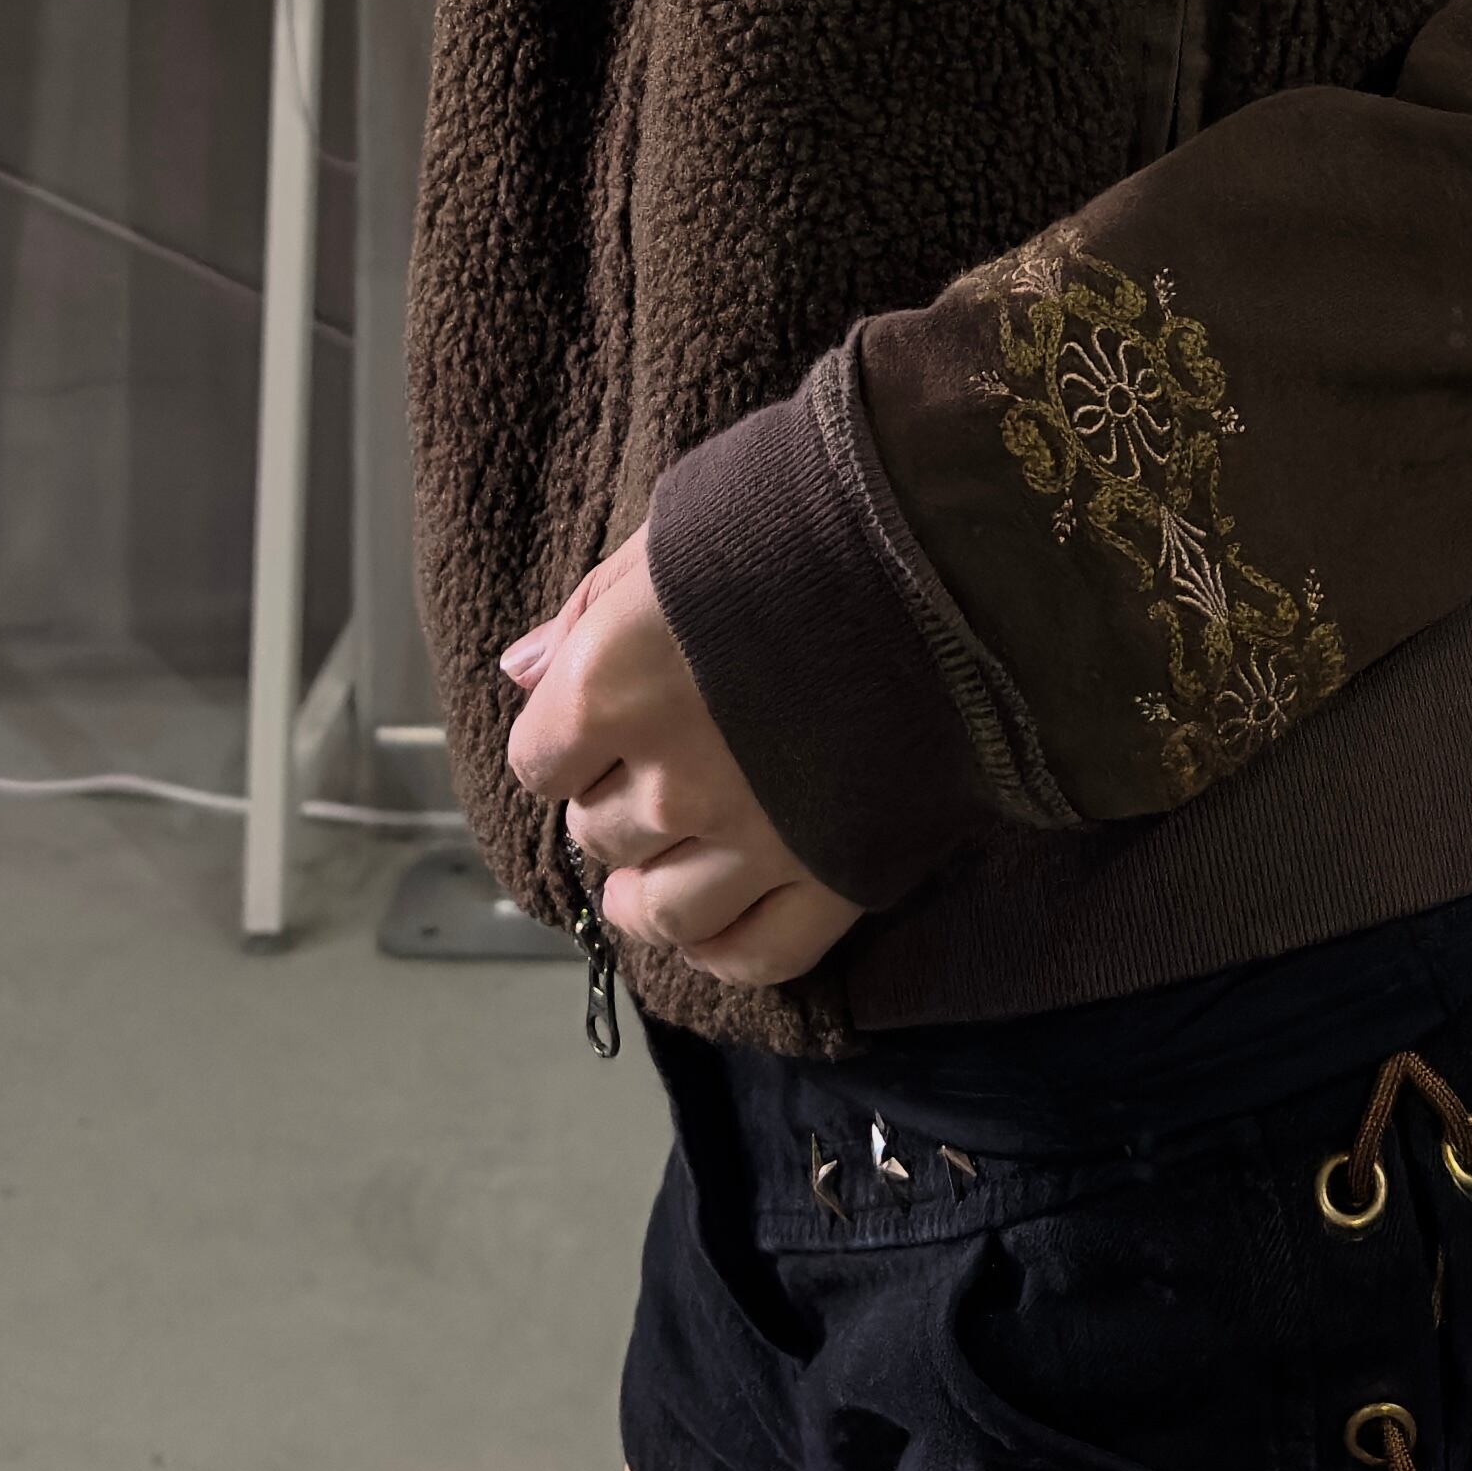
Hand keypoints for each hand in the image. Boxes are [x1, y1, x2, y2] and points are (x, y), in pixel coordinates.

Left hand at [502, 527, 862, 991]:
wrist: (952, 543)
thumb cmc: (808, 515)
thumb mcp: (677, 532)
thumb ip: (590, 609)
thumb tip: (519, 673)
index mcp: (614, 683)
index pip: (538, 762)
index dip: (566, 742)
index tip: (601, 723)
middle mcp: (673, 776)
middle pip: (599, 836)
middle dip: (615, 805)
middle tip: (657, 769)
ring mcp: (757, 838)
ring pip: (660, 913)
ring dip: (648, 897)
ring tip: (663, 872)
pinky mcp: (839, 874)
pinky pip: (758, 955)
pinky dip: (724, 951)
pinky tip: (716, 924)